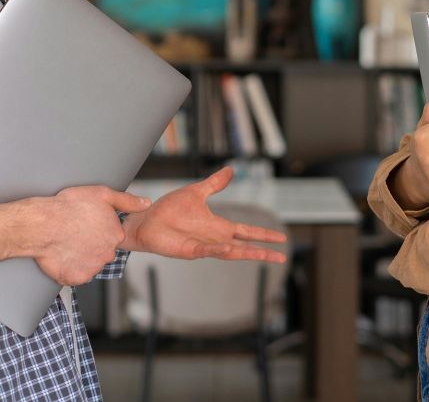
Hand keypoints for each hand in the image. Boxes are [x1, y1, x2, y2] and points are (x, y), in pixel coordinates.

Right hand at [0, 185, 150, 285]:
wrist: (42, 224)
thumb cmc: (68, 206)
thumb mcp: (102, 194)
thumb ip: (127, 201)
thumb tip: (146, 203)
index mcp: (116, 234)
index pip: (111, 237)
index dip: (97, 230)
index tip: (84, 224)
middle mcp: (108, 253)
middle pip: (102, 252)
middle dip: (90, 245)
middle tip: (74, 234)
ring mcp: (93, 268)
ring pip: (90, 264)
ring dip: (80, 257)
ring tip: (65, 243)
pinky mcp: (77, 278)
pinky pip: (76, 275)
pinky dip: (69, 268)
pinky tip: (61, 255)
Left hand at [120, 167, 286, 262]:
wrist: (146, 219)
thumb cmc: (168, 209)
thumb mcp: (197, 192)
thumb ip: (214, 184)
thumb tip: (230, 170)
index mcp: (217, 225)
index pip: (246, 231)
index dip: (263, 234)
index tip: (281, 237)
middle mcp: (214, 238)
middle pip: (244, 246)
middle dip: (263, 252)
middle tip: (282, 257)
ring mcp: (203, 245)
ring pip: (230, 252)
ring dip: (248, 254)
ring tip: (266, 257)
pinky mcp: (189, 250)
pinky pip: (207, 251)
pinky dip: (218, 250)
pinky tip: (229, 248)